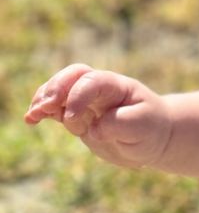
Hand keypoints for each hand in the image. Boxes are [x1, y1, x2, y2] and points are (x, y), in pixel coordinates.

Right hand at [25, 63, 171, 170]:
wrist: (153, 136)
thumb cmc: (151, 128)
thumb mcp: (143, 126)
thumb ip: (118, 123)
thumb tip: (94, 127)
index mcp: (117, 86)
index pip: (92, 81)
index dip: (77, 97)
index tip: (73, 120)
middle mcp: (99, 89)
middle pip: (73, 75)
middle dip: (56, 88)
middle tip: (46, 107)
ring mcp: (86, 101)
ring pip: (59, 89)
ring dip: (44, 99)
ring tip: (33, 116)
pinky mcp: (76, 115)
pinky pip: (55, 107)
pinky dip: (41, 111)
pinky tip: (31, 120)